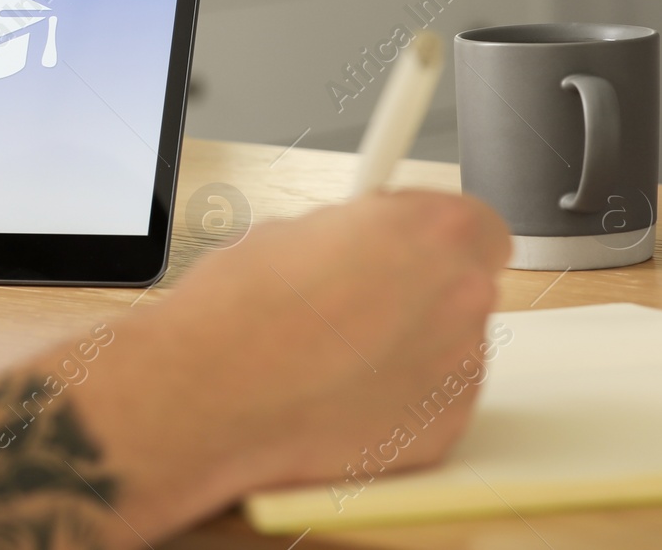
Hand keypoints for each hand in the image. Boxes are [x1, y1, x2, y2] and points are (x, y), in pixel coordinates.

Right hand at [0, 189, 510, 546]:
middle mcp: (455, 296)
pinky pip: (425, 408)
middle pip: (468, 286)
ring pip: (447, 350)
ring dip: (402, 352)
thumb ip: (343, 235)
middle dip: (417, 294)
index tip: (419, 245)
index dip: (436, 238)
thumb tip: (361, 242)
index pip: (479, 218)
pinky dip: (389, 407)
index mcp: (420, 227)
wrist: (182, 404)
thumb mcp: (277, 239)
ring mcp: (450, 373)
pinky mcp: (430, 442)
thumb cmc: (210, 315)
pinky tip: (322, 406)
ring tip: (317, 363)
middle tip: (348, 311)